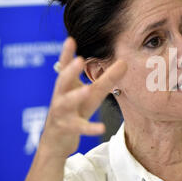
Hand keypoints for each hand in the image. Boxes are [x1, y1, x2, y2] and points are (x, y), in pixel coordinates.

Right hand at [39, 37, 126, 158]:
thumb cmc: (76, 112)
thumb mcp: (92, 95)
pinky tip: (101, 128)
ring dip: (76, 96)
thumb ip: (106, 79)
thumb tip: (124, 62)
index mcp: (66, 85)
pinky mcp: (66, 128)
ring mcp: (61, 113)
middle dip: (70, 71)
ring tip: (86, 90)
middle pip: (63, 81)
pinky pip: (79, 127)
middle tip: (79, 59)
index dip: (66, 53)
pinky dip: (90, 128)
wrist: (57, 142)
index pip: (65, 67)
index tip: (70, 39)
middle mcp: (60, 96)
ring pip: (66, 103)